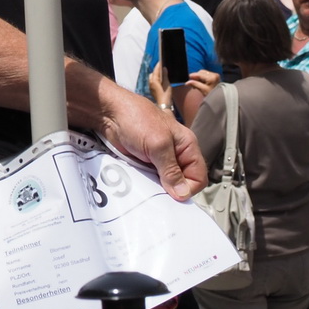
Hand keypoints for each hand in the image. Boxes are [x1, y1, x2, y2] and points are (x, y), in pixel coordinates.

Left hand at [99, 86, 206, 200]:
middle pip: (183, 183)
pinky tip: (140, 184)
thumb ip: (171, 170)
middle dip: (172, 191)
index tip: (173, 195)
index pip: (199, 177)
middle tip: (158, 193)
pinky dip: (147, 184)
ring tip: (147, 187)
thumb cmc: (136, 120)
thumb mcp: (157, 145)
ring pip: (166, 184)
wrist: (109, 113)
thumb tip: (182, 193)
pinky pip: (151, 180)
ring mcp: (160, 160)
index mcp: (187, 147)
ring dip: (158, 188)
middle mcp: (177, 155)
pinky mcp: (146, 163)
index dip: (189, 189)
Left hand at [146, 69, 172, 108]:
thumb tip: (164, 68)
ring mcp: (151, 87)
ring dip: (156, 74)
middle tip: (162, 66)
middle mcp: (150, 83)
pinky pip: (153, 81)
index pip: (156, 70)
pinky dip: (157, 78)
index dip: (158, 65)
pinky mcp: (152, 90)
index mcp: (154, 81)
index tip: (161, 60)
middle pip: (153, 73)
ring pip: (152, 77)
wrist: (164, 105)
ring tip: (162, 72)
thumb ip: (165, 76)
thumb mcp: (167, 84)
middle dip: (157, 69)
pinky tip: (161, 79)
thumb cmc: (166, 95)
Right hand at [185, 69, 220, 97]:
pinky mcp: (215, 76)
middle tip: (192, 82)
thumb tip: (187, 82)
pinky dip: (202, 78)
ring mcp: (215, 75)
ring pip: (203, 73)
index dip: (192, 76)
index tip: (187, 79)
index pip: (199, 74)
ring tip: (196, 83)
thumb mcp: (203, 90)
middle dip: (196, 76)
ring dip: (199, 77)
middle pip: (201, 72)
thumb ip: (195, 84)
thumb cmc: (213, 95)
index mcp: (212, 77)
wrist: (221, 98)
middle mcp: (214, 74)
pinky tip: (200, 83)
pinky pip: (206, 74)